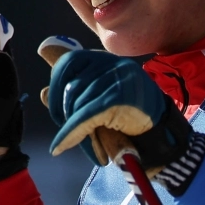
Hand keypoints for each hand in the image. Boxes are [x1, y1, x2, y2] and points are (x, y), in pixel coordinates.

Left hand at [44, 45, 190, 173]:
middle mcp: (112, 63)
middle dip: (63, 112)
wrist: (162, 138)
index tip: (58, 112)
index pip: (68, 63)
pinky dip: (70, 133)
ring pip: (77, 102)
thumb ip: (71, 96)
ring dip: (72, 128)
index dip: (56, 88)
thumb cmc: (128, 121)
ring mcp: (118, 78)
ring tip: (86, 143)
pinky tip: (60, 146)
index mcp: (105, 59)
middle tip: (69, 132)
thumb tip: (42, 93)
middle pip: (70, 85)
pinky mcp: (119, 97)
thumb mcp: (96, 104)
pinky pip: (84, 115)